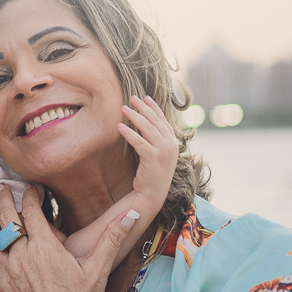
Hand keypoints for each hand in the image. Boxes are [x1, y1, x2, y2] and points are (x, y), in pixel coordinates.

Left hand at [0, 184, 136, 291]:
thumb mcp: (97, 271)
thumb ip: (111, 239)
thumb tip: (131, 214)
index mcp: (45, 247)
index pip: (31, 212)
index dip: (29, 196)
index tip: (30, 187)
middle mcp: (22, 255)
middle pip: (7, 219)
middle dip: (3, 199)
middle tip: (0, 186)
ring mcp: (8, 271)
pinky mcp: (0, 287)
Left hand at [119, 95, 177, 218]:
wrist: (152, 194)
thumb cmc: (151, 174)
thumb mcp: (157, 153)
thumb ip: (155, 139)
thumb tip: (145, 124)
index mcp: (173, 142)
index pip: (163, 120)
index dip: (153, 108)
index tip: (144, 97)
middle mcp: (171, 145)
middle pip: (155, 121)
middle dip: (143, 108)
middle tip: (131, 98)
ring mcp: (163, 151)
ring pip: (147, 128)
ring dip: (134, 116)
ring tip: (123, 108)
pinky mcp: (153, 158)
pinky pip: (139, 142)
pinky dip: (129, 133)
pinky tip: (119, 127)